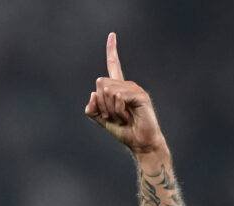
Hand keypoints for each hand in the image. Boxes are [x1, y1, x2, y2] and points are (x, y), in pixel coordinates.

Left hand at [85, 33, 166, 155]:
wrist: (139, 142)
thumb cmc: (123, 130)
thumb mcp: (101, 120)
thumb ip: (92, 109)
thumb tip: (93, 94)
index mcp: (118, 88)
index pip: (114, 65)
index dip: (112, 50)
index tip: (112, 34)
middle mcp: (127, 85)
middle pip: (100, 83)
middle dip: (101, 104)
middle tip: (114, 116)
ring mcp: (134, 89)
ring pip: (108, 90)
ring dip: (110, 109)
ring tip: (122, 117)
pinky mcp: (140, 95)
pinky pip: (118, 96)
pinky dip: (117, 109)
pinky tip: (127, 116)